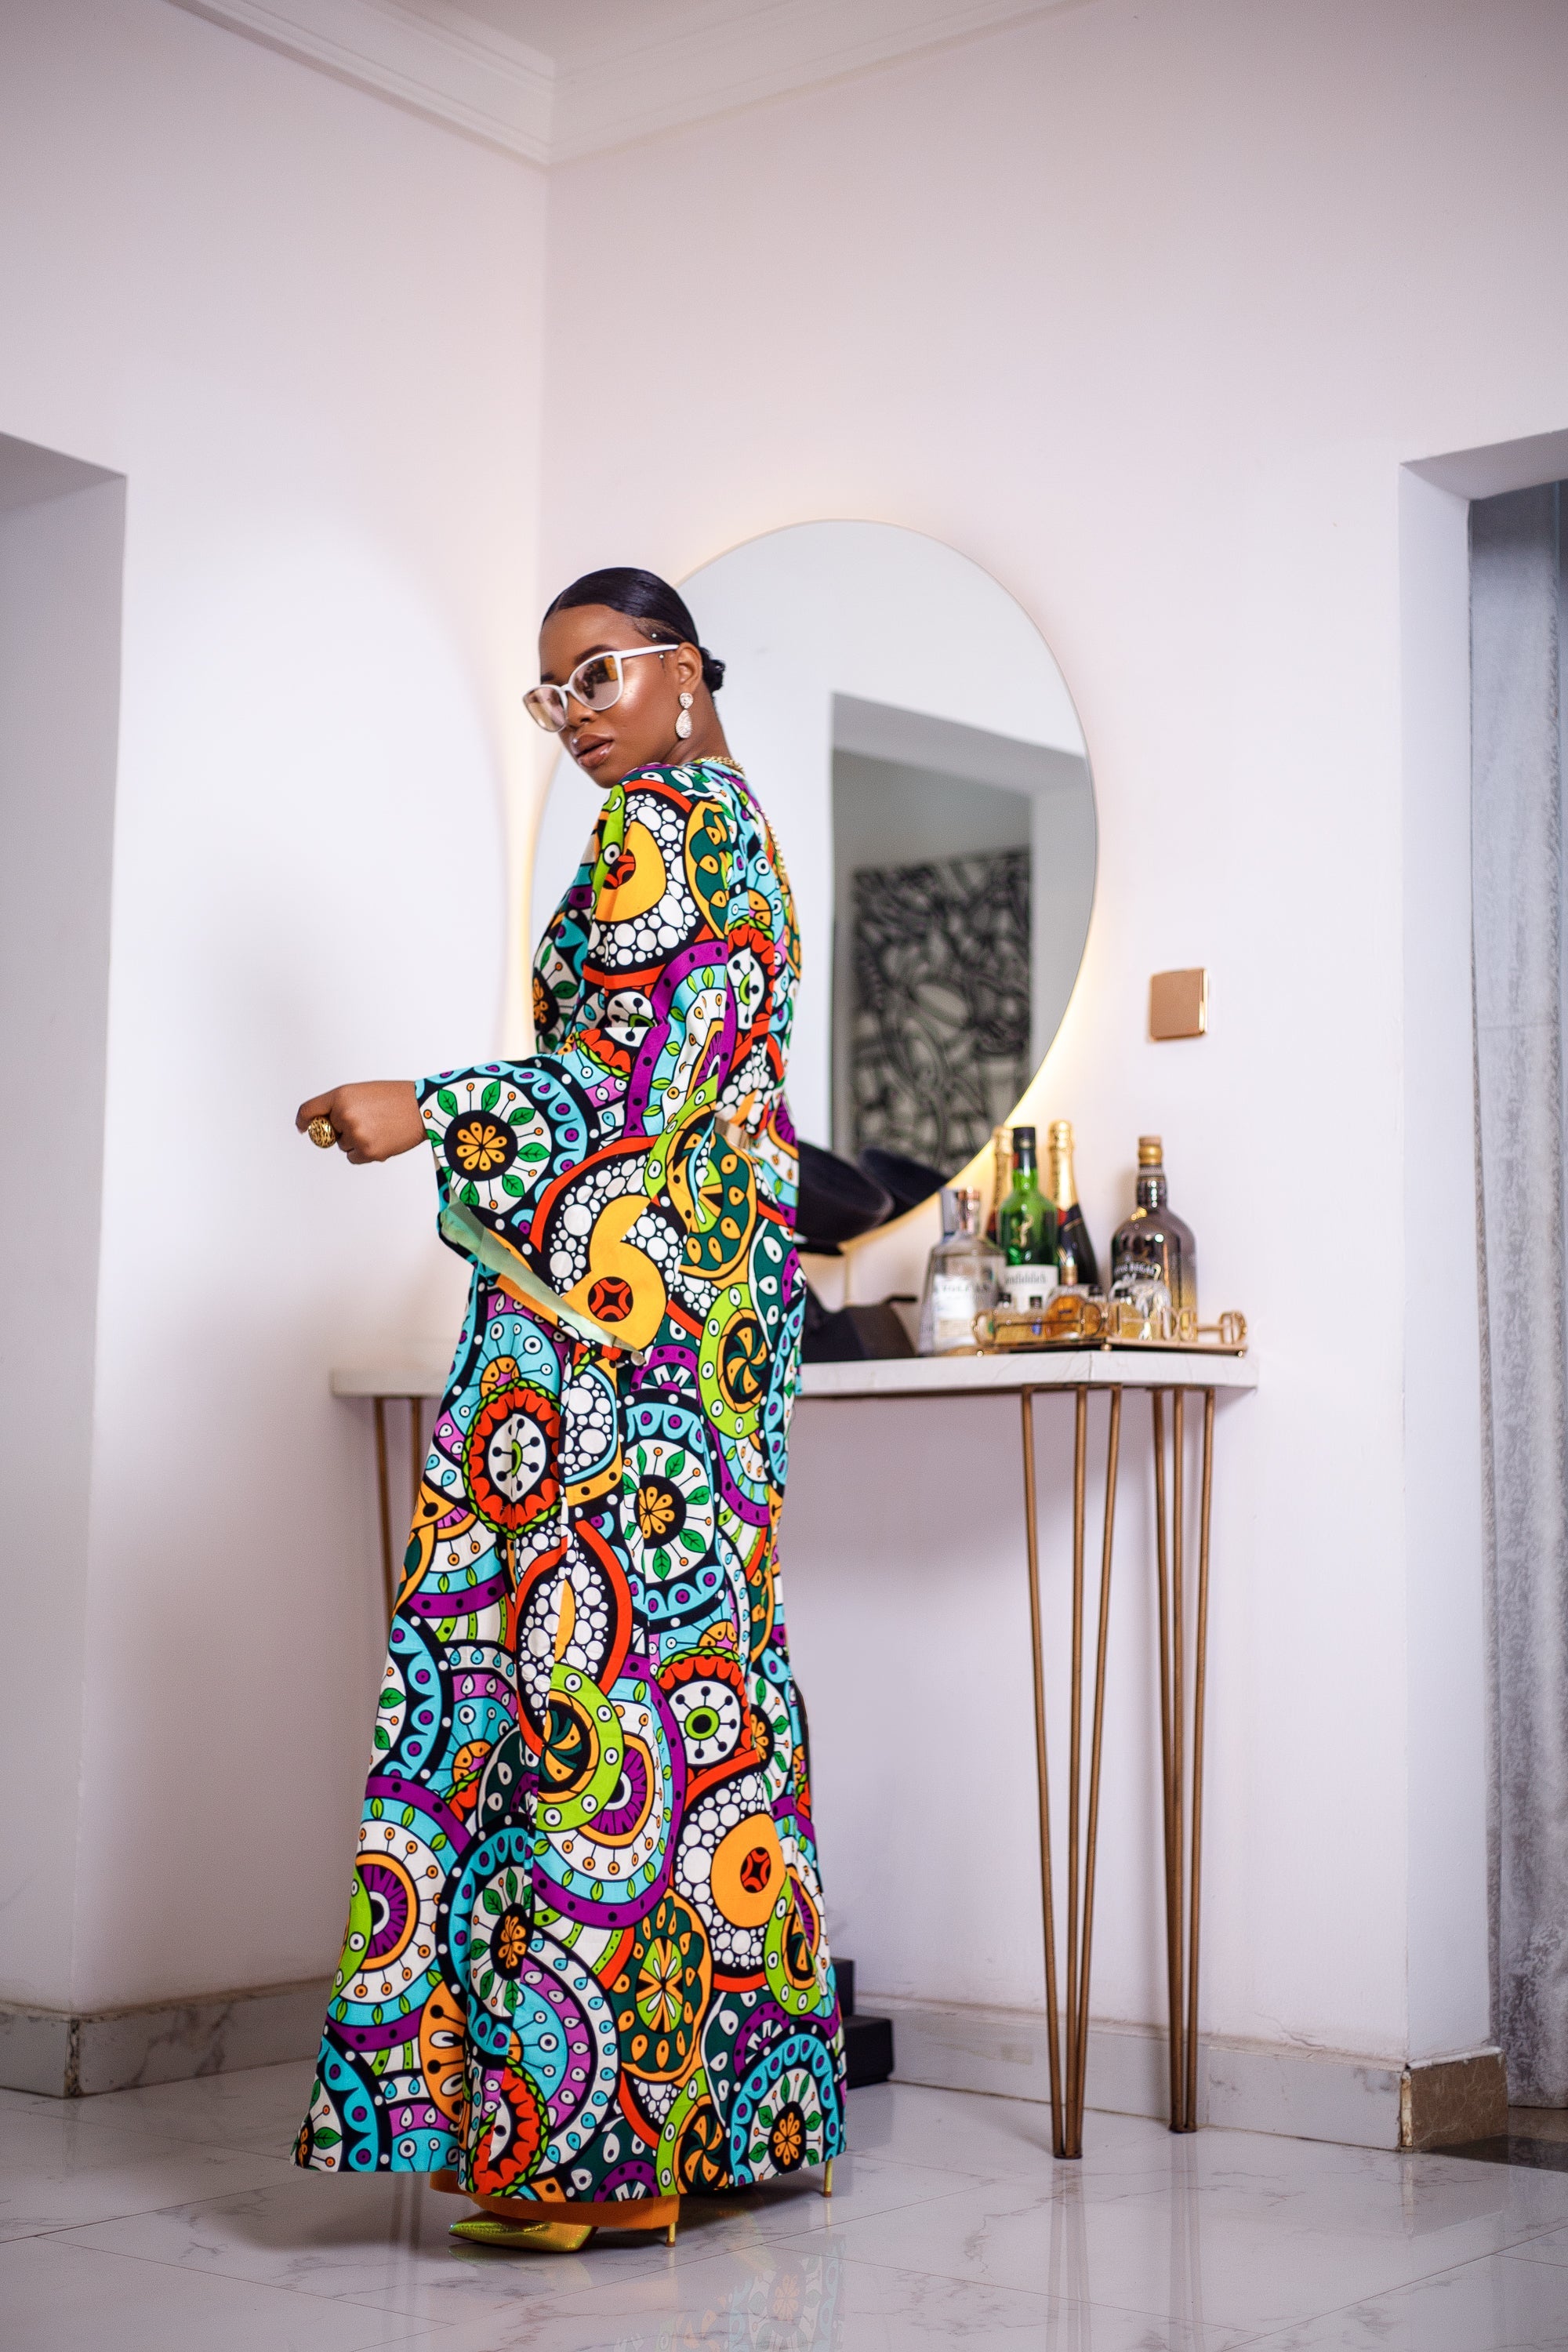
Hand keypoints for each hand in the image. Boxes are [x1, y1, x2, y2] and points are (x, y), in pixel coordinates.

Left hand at [297, 1081, 424, 1164]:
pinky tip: (381, 1139)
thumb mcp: (361, 1093)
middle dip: (341, 1130)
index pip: (309, 1110)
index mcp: (341, 1095)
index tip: (303, 1127)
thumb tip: (317, 1128)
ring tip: (378, 1128)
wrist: (422, 1108)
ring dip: (355, 1141)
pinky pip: (352, 1157)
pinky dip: (363, 1152)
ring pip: (342, 1145)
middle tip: (366, 1121)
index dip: (304, 1120)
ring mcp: (355, 1134)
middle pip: (327, 1132)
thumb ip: (339, 1106)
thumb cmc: (394, 1099)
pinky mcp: (367, 1151)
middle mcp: (344, 1114)